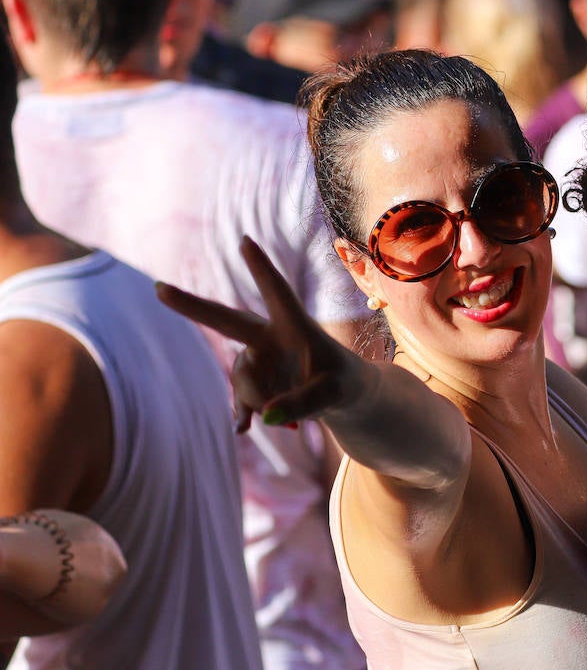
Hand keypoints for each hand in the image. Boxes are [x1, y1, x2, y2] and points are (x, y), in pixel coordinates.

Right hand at [156, 237, 365, 432]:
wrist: (341, 397)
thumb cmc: (343, 383)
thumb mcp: (334, 394)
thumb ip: (303, 403)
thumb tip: (268, 416)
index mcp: (294, 326)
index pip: (277, 293)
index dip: (261, 268)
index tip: (246, 241)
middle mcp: (269, 338)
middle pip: (227, 320)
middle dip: (193, 306)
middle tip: (159, 289)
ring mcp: (257, 360)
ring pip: (241, 379)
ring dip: (258, 401)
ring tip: (292, 422)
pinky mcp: (253, 383)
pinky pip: (240, 400)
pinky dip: (244, 414)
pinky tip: (243, 428)